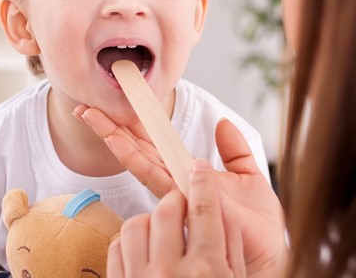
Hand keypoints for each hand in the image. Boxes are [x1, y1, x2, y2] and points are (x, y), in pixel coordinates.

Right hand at [75, 106, 287, 276]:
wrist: (268, 250)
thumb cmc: (259, 223)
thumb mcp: (248, 175)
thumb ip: (233, 150)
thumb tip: (223, 123)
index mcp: (189, 175)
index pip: (156, 147)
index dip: (135, 127)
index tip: (117, 106)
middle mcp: (176, 184)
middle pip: (138, 151)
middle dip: (112, 129)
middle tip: (87, 109)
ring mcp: (176, 193)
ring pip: (138, 159)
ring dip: (114, 137)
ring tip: (92, 118)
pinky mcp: (182, 201)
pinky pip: (153, 174)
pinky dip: (133, 156)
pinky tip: (117, 141)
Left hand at [107, 160, 244, 276]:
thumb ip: (231, 251)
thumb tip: (222, 214)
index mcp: (206, 271)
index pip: (204, 210)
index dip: (201, 183)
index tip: (198, 170)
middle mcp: (171, 273)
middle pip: (167, 210)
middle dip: (176, 199)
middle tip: (183, 202)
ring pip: (137, 224)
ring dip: (152, 220)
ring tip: (163, 230)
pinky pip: (117, 247)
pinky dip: (129, 240)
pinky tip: (144, 249)